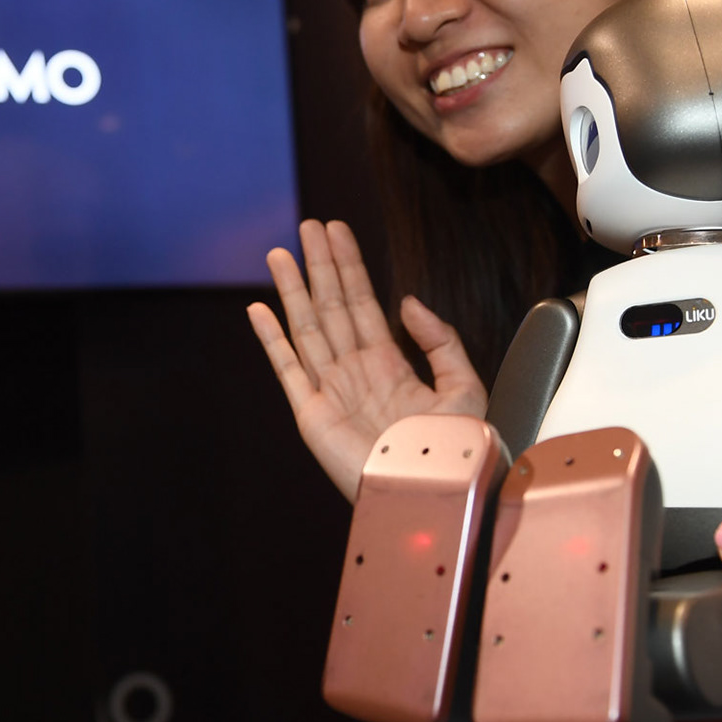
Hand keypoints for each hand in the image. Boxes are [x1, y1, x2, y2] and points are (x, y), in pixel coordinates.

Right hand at [246, 219, 484, 501]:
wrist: (434, 495)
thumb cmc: (452, 454)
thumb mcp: (463, 387)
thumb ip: (439, 341)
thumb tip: (406, 301)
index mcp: (390, 366)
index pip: (363, 304)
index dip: (349, 267)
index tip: (337, 232)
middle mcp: (356, 373)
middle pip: (331, 307)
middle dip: (319, 266)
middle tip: (307, 225)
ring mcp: (332, 392)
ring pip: (307, 328)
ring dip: (292, 290)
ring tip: (279, 253)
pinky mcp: (312, 415)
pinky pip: (287, 369)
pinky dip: (271, 339)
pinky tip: (258, 310)